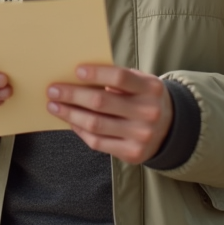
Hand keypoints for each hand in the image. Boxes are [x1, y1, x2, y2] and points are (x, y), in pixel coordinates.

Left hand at [46, 65, 172, 164]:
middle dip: (72, 95)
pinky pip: (98, 142)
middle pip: (101, 102)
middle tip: (53, 90)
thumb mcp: (141, 82)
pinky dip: (80, 130)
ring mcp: (141, 135)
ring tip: (54, 106)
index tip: (76, 71)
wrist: (170, 129)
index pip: (120, 78)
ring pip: (95, 124)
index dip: (96, 73)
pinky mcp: (132, 153)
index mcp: (151, 88)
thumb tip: (78, 77)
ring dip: (70, 114)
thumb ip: (118, 79)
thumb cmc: (145, 98)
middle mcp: (148, 112)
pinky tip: (71, 121)